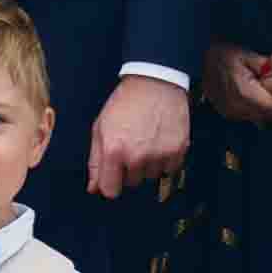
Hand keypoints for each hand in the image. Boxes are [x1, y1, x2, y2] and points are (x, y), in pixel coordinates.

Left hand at [86, 69, 191, 200]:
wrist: (155, 82)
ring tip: (147, 139)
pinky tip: (160, 140)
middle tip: (132, 144)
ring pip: (151, 176)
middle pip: (132, 183)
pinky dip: (165, 159)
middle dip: (130, 168)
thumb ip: (95, 160)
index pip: (110, 191)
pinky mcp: (178, 151)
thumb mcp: (100, 127)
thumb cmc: (125, 103)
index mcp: (113, 150)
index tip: (114, 174)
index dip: (111, 183)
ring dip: (148, 164)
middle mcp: (137, 157)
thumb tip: (93, 188)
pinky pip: (169, 169)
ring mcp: (159, 155)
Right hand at [199, 40, 271, 126]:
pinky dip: (254, 107)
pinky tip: (250, 93)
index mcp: (244, 93)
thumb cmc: (223, 54)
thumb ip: (267, 66)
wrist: (198, 60)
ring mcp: (231, 113)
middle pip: (270, 115)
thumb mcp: (246, 54)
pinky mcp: (227, 113)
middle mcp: (237, 108)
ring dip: (265, 106)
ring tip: (260, 87)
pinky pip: (249, 116)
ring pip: (261, 118)